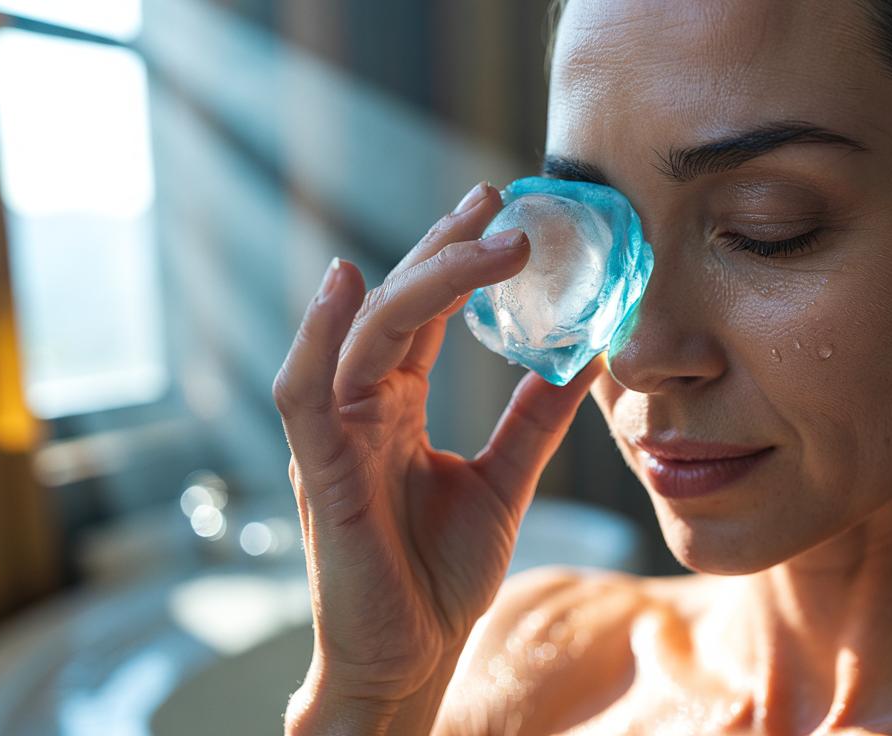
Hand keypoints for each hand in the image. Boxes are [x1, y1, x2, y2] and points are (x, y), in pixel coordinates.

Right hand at [273, 183, 599, 731]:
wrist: (412, 660)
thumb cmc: (441, 577)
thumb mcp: (505, 480)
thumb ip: (535, 417)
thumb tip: (588, 354)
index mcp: (395, 407)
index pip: (422, 316)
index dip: (457, 260)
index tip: (504, 210)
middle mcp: (360, 408)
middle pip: (394, 307)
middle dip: (443, 249)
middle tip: (494, 199)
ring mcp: (335, 436)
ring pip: (361, 333)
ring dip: (415, 277)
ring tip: (473, 231)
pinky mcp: (319, 472)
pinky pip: (304, 393)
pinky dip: (317, 338)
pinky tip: (344, 286)